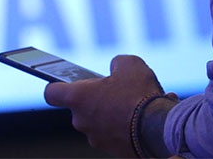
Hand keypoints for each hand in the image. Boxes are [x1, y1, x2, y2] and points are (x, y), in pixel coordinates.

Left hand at [44, 55, 164, 156]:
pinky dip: (126, 129)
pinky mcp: (114, 152)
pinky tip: (145, 120)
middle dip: (96, 100)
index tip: (65, 83)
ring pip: (100, 123)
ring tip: (135, 106)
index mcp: (77, 98)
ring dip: (113, 115)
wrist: (161, 129)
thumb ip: (116, 63)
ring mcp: (97, 139)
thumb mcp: (129, 64)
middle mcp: (82, 121)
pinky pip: (116, 136)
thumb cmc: (140, 94)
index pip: (51, 93)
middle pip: (81, 108)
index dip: (57, 86)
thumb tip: (116, 69)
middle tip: (116, 93)